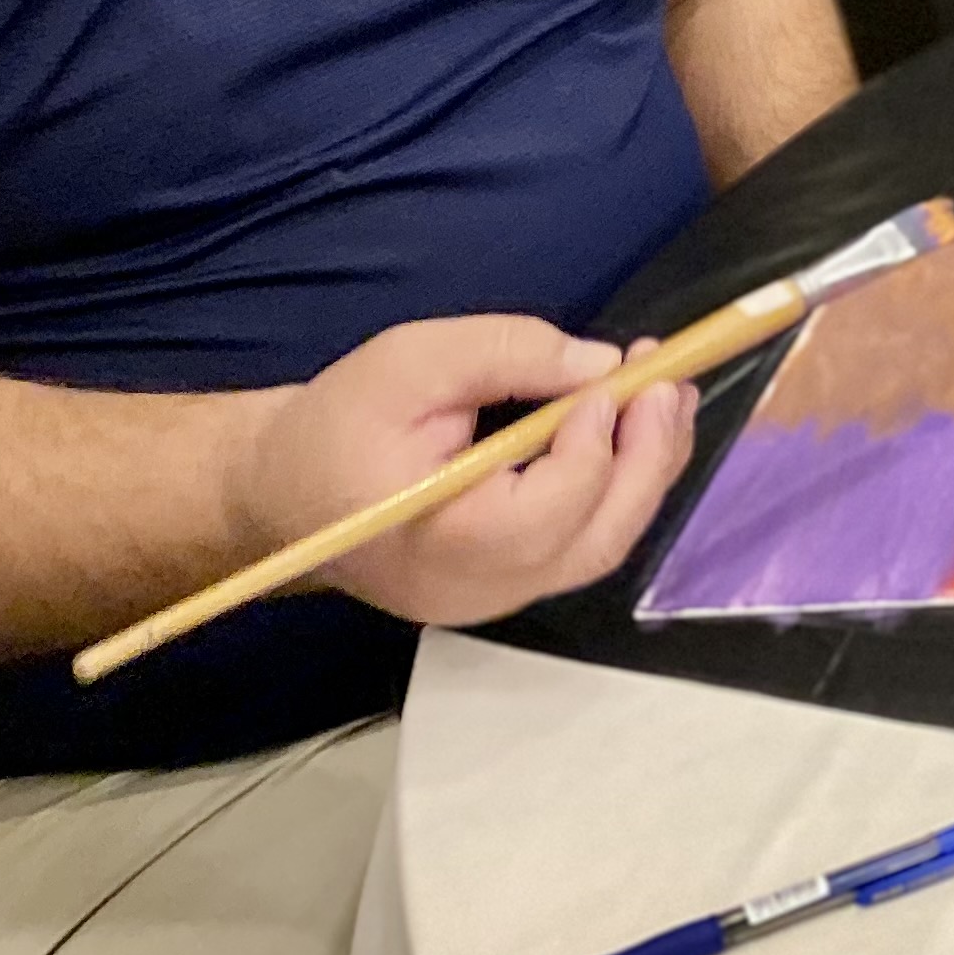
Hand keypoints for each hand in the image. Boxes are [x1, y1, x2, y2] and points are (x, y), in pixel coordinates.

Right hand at [238, 317, 697, 628]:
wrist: (282, 490)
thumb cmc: (337, 424)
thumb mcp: (409, 361)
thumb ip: (506, 355)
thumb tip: (603, 366)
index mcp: (438, 543)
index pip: (544, 511)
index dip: (592, 445)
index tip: (612, 380)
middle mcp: (475, 590)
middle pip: (595, 539)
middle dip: (648, 458)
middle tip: (671, 384)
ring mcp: (494, 599)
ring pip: (600, 547)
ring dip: (647, 472)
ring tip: (668, 400)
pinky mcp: (505, 587)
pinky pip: (581, 545)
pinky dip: (619, 489)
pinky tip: (634, 434)